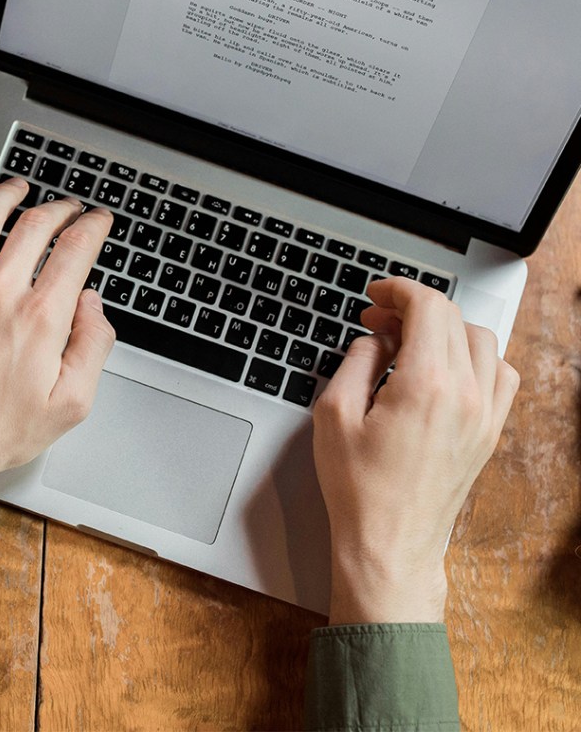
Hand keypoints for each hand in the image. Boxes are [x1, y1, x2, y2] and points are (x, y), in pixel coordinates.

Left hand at [0, 175, 115, 506]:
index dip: (93, 226)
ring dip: (7, 195)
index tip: (98, 222)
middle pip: (35, 225)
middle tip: (68, 209)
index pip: (75, 249)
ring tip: (20, 188)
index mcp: (40, 318)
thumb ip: (93, 347)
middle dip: (60, 209)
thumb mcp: (71, 404)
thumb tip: (93, 305)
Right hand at [313, 277, 518, 623]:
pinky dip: (475, 358)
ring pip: (482, 341)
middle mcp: (465, 396)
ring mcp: (484, 416)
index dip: (399, 290)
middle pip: (454, 319)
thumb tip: (374, 339)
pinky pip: (500, 375)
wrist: (390, 545)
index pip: (428, 308)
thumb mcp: (334, 414)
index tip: (377, 295)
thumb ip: (356, 361)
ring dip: (445, 329)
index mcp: (426, 386)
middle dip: (413, 308)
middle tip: (378, 320)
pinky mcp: (489, 433)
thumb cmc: (360, 490)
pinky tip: (443, 369)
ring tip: (408, 342)